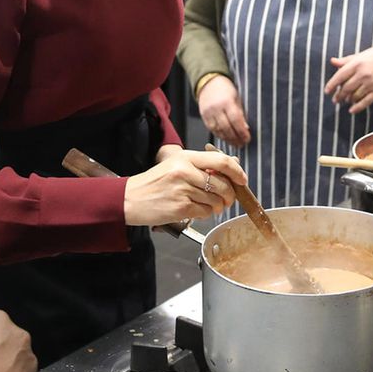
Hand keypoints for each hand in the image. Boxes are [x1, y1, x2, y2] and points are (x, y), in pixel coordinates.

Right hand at [124, 148, 246, 224]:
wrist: (130, 199)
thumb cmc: (154, 183)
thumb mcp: (176, 165)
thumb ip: (202, 165)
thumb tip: (232, 166)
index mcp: (185, 157)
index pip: (221, 161)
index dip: (237, 171)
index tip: (242, 179)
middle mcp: (185, 172)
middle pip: (222, 184)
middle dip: (230, 194)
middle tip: (228, 198)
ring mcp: (183, 190)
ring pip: (216, 200)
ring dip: (217, 206)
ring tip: (207, 205)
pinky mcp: (180, 208)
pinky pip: (205, 212)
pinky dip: (206, 214)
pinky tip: (196, 210)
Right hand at [197, 75, 249, 146]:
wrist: (209, 82)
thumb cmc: (225, 88)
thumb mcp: (237, 97)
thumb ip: (241, 113)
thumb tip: (246, 128)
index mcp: (227, 101)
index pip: (235, 120)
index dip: (242, 132)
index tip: (247, 138)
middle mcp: (216, 108)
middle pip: (226, 128)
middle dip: (235, 138)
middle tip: (242, 143)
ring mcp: (208, 113)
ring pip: (218, 131)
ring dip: (227, 139)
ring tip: (235, 143)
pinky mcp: (203, 116)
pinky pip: (212, 129)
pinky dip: (220, 135)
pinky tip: (226, 138)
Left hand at [325, 44, 372, 113]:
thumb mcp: (362, 54)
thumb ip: (347, 60)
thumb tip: (332, 61)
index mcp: (357, 63)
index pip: (340, 76)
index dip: (331, 85)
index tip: (327, 91)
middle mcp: (363, 74)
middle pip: (346, 88)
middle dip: (339, 95)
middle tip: (335, 100)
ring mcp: (371, 84)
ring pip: (355, 96)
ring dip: (348, 100)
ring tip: (345, 101)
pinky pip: (366, 102)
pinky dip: (357, 107)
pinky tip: (352, 110)